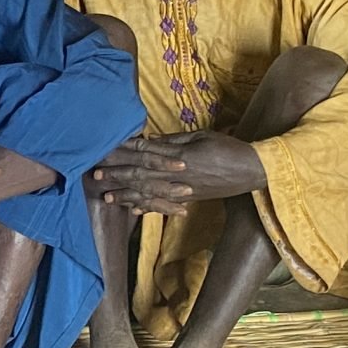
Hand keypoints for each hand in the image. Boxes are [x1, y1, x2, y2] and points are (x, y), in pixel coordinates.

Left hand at [86, 132, 267, 212]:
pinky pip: (165, 205)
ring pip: (149, 192)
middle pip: (141, 174)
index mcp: (179, 156)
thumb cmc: (228, 148)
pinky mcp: (190, 198)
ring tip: (107, 197)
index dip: (123, 153)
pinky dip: (148, 207)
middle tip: (95, 175)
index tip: (104, 152)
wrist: (253, 170)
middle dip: (117, 175)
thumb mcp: (201, 136)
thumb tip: (149, 142)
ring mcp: (183, 189)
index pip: (144, 153)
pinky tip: (133, 210)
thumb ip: (174, 140)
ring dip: (126, 195)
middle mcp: (177, 175)